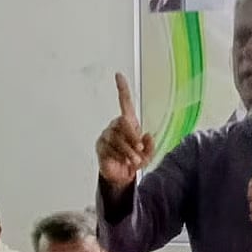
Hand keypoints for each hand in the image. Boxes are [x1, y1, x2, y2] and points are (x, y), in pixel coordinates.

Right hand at [95, 73, 155, 191]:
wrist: (121, 176)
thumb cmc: (133, 161)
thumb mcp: (147, 155)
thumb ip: (150, 146)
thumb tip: (146, 135)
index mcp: (128, 123)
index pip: (124, 102)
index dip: (122, 89)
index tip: (118, 75)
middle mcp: (115, 126)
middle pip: (123, 123)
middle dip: (133, 137)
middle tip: (140, 149)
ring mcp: (106, 136)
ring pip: (117, 138)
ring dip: (128, 151)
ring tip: (135, 160)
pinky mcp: (100, 146)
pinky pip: (110, 148)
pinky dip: (120, 157)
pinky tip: (123, 162)